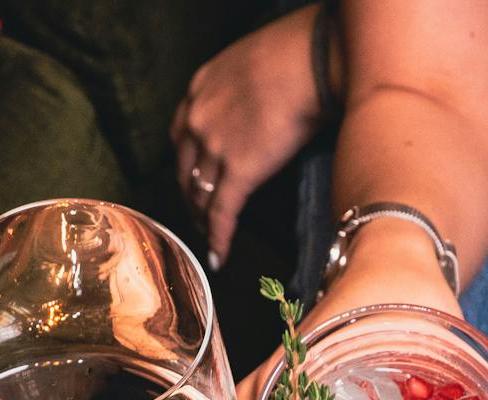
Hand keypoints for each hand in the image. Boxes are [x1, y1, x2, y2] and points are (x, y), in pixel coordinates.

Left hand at [171, 6, 323, 267]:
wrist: (308, 59)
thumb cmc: (292, 54)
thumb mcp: (247, 64)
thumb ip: (236, 93)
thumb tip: (250, 113)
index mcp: (198, 90)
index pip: (180, 138)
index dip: (185, 166)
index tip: (191, 181)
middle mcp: (198, 120)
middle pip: (186, 172)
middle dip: (191, 200)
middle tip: (198, 218)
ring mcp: (215, 147)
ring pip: (201, 196)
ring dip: (204, 222)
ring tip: (210, 239)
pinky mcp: (239, 171)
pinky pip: (223, 213)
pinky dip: (219, 239)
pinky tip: (219, 257)